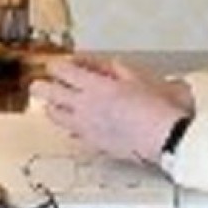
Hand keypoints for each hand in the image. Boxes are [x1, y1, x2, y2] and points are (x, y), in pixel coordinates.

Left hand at [28, 57, 194, 163]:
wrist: (164, 138)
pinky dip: (70, 124)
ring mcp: (84, 127)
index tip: (60, 65)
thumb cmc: (155, 108)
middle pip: (46, 92)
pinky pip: (70, 132)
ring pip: (53, 114)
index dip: (56, 65)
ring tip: (60, 102)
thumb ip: (110, 68)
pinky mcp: (91, 143)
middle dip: (42, 85)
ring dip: (53, 105)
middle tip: (46, 83)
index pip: (60, 70)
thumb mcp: (134, 77)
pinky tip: (80, 121)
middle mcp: (83, 106)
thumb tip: (95, 63)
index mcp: (94, 86)